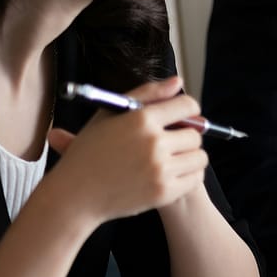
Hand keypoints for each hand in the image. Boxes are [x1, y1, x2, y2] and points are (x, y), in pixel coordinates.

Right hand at [45, 76, 207, 223]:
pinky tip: (173, 174)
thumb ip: (147, 94)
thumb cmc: (90, 152)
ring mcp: (160, 169)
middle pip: (195, 134)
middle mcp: (153, 142)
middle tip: (172, 142)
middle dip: (186, 136)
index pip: (187, 106)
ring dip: (190, 156)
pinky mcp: (164, 192)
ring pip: (199, 157)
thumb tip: (178, 82)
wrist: (76, 194)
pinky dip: (189, 176)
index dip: (189, 110)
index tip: (185, 117)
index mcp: (140, 119)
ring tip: (173, 159)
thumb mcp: (110, 114)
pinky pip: (196, 178)